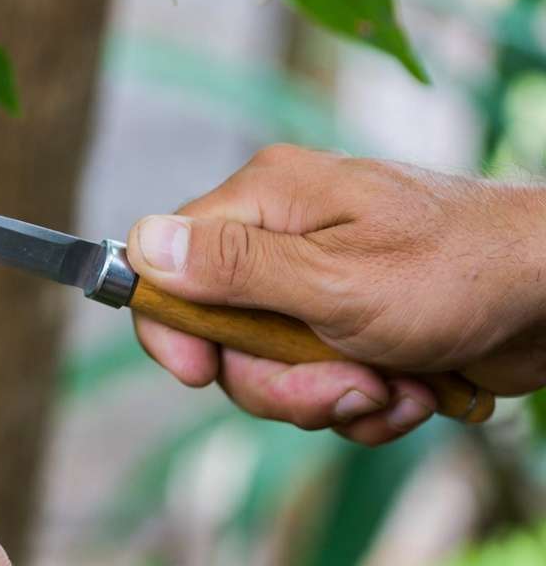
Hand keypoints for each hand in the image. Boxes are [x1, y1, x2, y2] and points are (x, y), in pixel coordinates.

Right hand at [125, 144, 545, 445]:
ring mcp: (317, 281)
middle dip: (281, 381)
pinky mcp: (350, 322)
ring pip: (271, 369)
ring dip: (333, 397)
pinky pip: (321, 382)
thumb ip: (232, 267)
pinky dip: (365, 401)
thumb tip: (141, 244)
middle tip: (346, 384)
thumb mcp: (334, 279)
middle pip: (221, 334)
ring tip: (393, 384)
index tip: (199, 373)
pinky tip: (412, 388)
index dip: (172, 326)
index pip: (167, 261)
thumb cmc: (460, 270)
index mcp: (266, 200)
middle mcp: (282, 235)